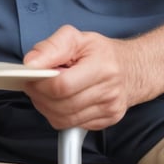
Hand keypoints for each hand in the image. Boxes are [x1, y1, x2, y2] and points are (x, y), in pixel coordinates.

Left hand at [22, 25, 141, 130]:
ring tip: (44, 90)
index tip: (30, 75)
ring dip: (45, 106)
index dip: (39, 82)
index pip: (62, 85)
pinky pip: (71, 125)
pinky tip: (59, 100)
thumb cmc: (102, 52)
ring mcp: (109, 110)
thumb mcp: (77, 37)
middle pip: (60, 105)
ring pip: (63, 119)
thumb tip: (31, 62)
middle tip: (33, 82)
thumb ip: (51, 46)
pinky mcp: (106, 122)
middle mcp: (108, 92)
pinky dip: (57, 114)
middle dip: (39, 95)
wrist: (133, 69)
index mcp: (102, 68)